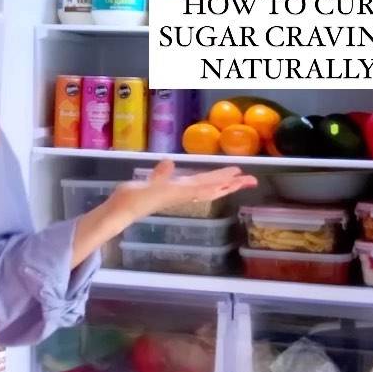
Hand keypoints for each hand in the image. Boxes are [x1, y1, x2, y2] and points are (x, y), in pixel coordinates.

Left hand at [70, 160, 257, 268]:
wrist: (120, 209)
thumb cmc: (130, 198)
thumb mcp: (149, 182)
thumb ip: (160, 174)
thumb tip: (168, 162)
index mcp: (178, 191)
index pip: (204, 185)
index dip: (221, 181)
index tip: (236, 176)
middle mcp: (183, 194)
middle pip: (212, 188)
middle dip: (232, 184)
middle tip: (252, 180)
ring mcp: (180, 195)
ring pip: (210, 189)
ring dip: (227, 184)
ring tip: (245, 179)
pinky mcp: (175, 194)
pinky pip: (198, 189)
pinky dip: (213, 186)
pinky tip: (224, 182)